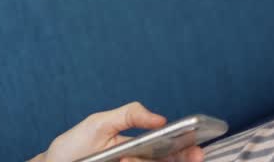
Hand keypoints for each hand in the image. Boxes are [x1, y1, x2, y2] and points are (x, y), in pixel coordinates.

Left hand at [37, 102, 204, 161]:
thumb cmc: (76, 145)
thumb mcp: (100, 123)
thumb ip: (129, 115)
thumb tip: (161, 118)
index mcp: (139, 147)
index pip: (170, 150)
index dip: (186, 149)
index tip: (197, 147)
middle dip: (184, 159)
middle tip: (194, 155)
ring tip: (147, 158)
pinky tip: (136, 160)